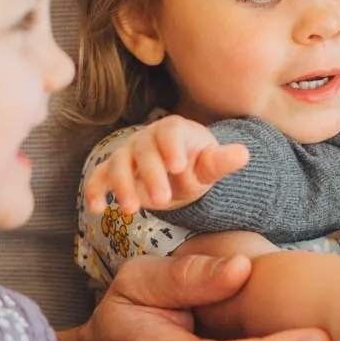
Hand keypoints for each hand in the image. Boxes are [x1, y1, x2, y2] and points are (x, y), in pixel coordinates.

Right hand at [83, 116, 249, 215]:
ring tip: (132, 210)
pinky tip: (97, 208)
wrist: (175, 171)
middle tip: (163, 200)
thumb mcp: (209, 166)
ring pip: (118, 163)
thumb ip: (222, 161)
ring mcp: (127, 153)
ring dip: (122, 185)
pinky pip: (100, 176)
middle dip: (151, 174)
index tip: (177, 165)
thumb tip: (244, 154)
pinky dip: (95, 189)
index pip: (170, 133)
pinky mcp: (112, 170)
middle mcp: (146, 138)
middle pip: (143, 150)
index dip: (171, 147)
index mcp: (173, 130)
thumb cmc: (195, 165)